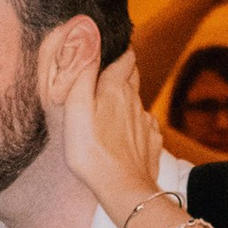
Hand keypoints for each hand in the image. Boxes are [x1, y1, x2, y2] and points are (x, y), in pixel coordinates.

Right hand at [46, 39, 161, 227]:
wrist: (122, 189)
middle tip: (109, 74)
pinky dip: (137, 124)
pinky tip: (126, 134)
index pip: (125, 59)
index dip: (119, 52)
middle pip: (133, 77)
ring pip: (138, 102)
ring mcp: (146, 123)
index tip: (111, 50)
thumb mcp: (76, 108)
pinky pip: (145, 126)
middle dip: (124, 72)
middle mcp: (136, 101)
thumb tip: (90, 38)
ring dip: (128, 100)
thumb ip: (83, 72)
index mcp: (116, 88)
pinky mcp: (152, 143)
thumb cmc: (92, 150)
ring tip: (111, 107)